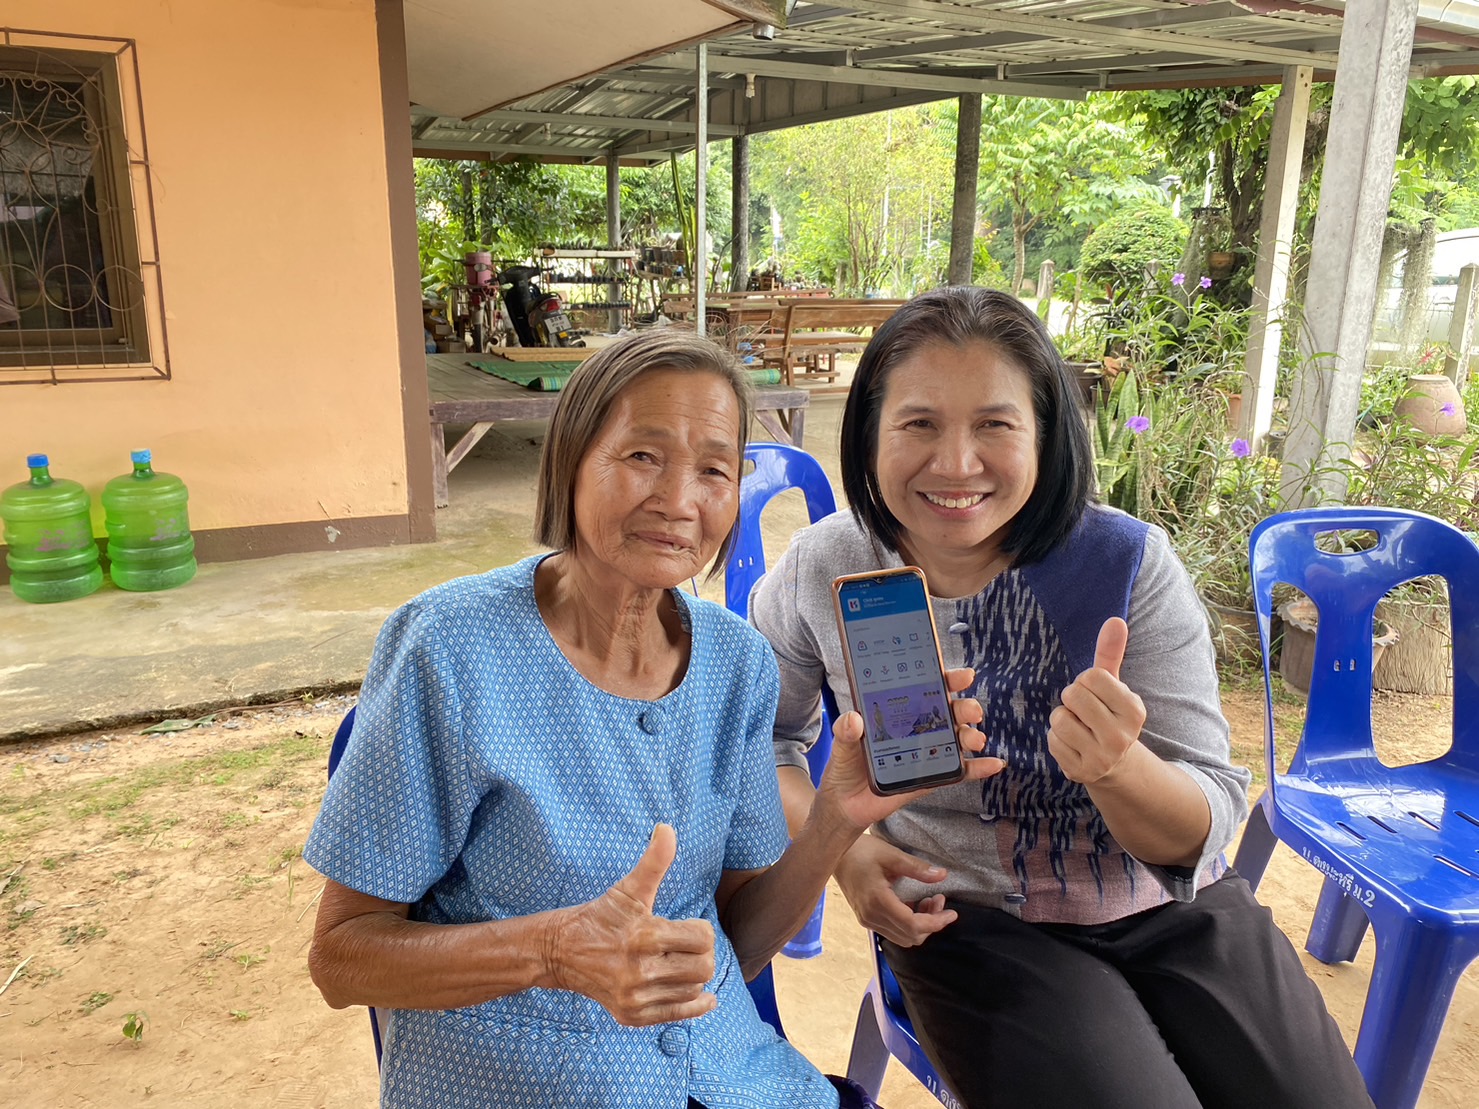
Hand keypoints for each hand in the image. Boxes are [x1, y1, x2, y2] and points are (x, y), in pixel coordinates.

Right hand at [548, 824, 716, 1026]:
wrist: (562, 952)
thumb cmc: (601, 916)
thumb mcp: (628, 888)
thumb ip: (654, 860)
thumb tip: (667, 828)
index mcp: (644, 936)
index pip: (703, 937)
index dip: (700, 929)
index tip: (688, 926)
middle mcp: (640, 970)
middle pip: (703, 967)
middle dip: (702, 953)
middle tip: (688, 946)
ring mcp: (635, 997)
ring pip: (694, 989)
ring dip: (694, 975)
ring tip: (680, 963)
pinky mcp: (631, 1016)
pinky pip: (679, 1014)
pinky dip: (695, 1005)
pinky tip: (702, 995)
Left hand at [818, 668, 1003, 831]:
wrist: (844, 805)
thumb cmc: (844, 768)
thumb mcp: (841, 745)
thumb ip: (846, 732)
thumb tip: (854, 719)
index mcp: (898, 713)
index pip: (925, 690)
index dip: (946, 680)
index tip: (961, 676)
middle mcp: (917, 729)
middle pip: (948, 712)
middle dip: (964, 708)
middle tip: (971, 711)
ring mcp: (926, 753)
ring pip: (956, 738)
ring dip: (971, 735)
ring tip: (974, 739)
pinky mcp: (930, 778)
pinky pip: (958, 771)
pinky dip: (978, 768)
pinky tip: (994, 764)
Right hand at [834, 834, 959, 947]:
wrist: (834, 854)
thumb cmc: (861, 851)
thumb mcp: (891, 855)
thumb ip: (917, 868)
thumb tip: (942, 875)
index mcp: (878, 901)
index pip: (913, 925)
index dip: (936, 922)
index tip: (952, 913)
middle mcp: (871, 916)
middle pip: (910, 936)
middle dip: (931, 923)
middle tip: (939, 900)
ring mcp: (867, 919)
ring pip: (903, 937)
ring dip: (921, 925)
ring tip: (929, 901)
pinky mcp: (865, 918)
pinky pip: (893, 931)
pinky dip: (909, 923)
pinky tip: (913, 904)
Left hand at [1048, 618, 1146, 784]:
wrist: (1115, 763)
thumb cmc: (1109, 713)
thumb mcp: (1114, 685)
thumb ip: (1111, 653)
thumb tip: (1115, 619)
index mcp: (1134, 710)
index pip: (1092, 676)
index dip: (1086, 681)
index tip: (1096, 694)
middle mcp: (1122, 736)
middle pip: (1073, 695)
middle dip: (1072, 698)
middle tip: (1085, 711)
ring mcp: (1101, 758)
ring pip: (1059, 719)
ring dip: (1062, 719)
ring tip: (1079, 727)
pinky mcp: (1080, 772)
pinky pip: (1052, 741)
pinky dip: (1057, 739)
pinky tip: (1074, 744)